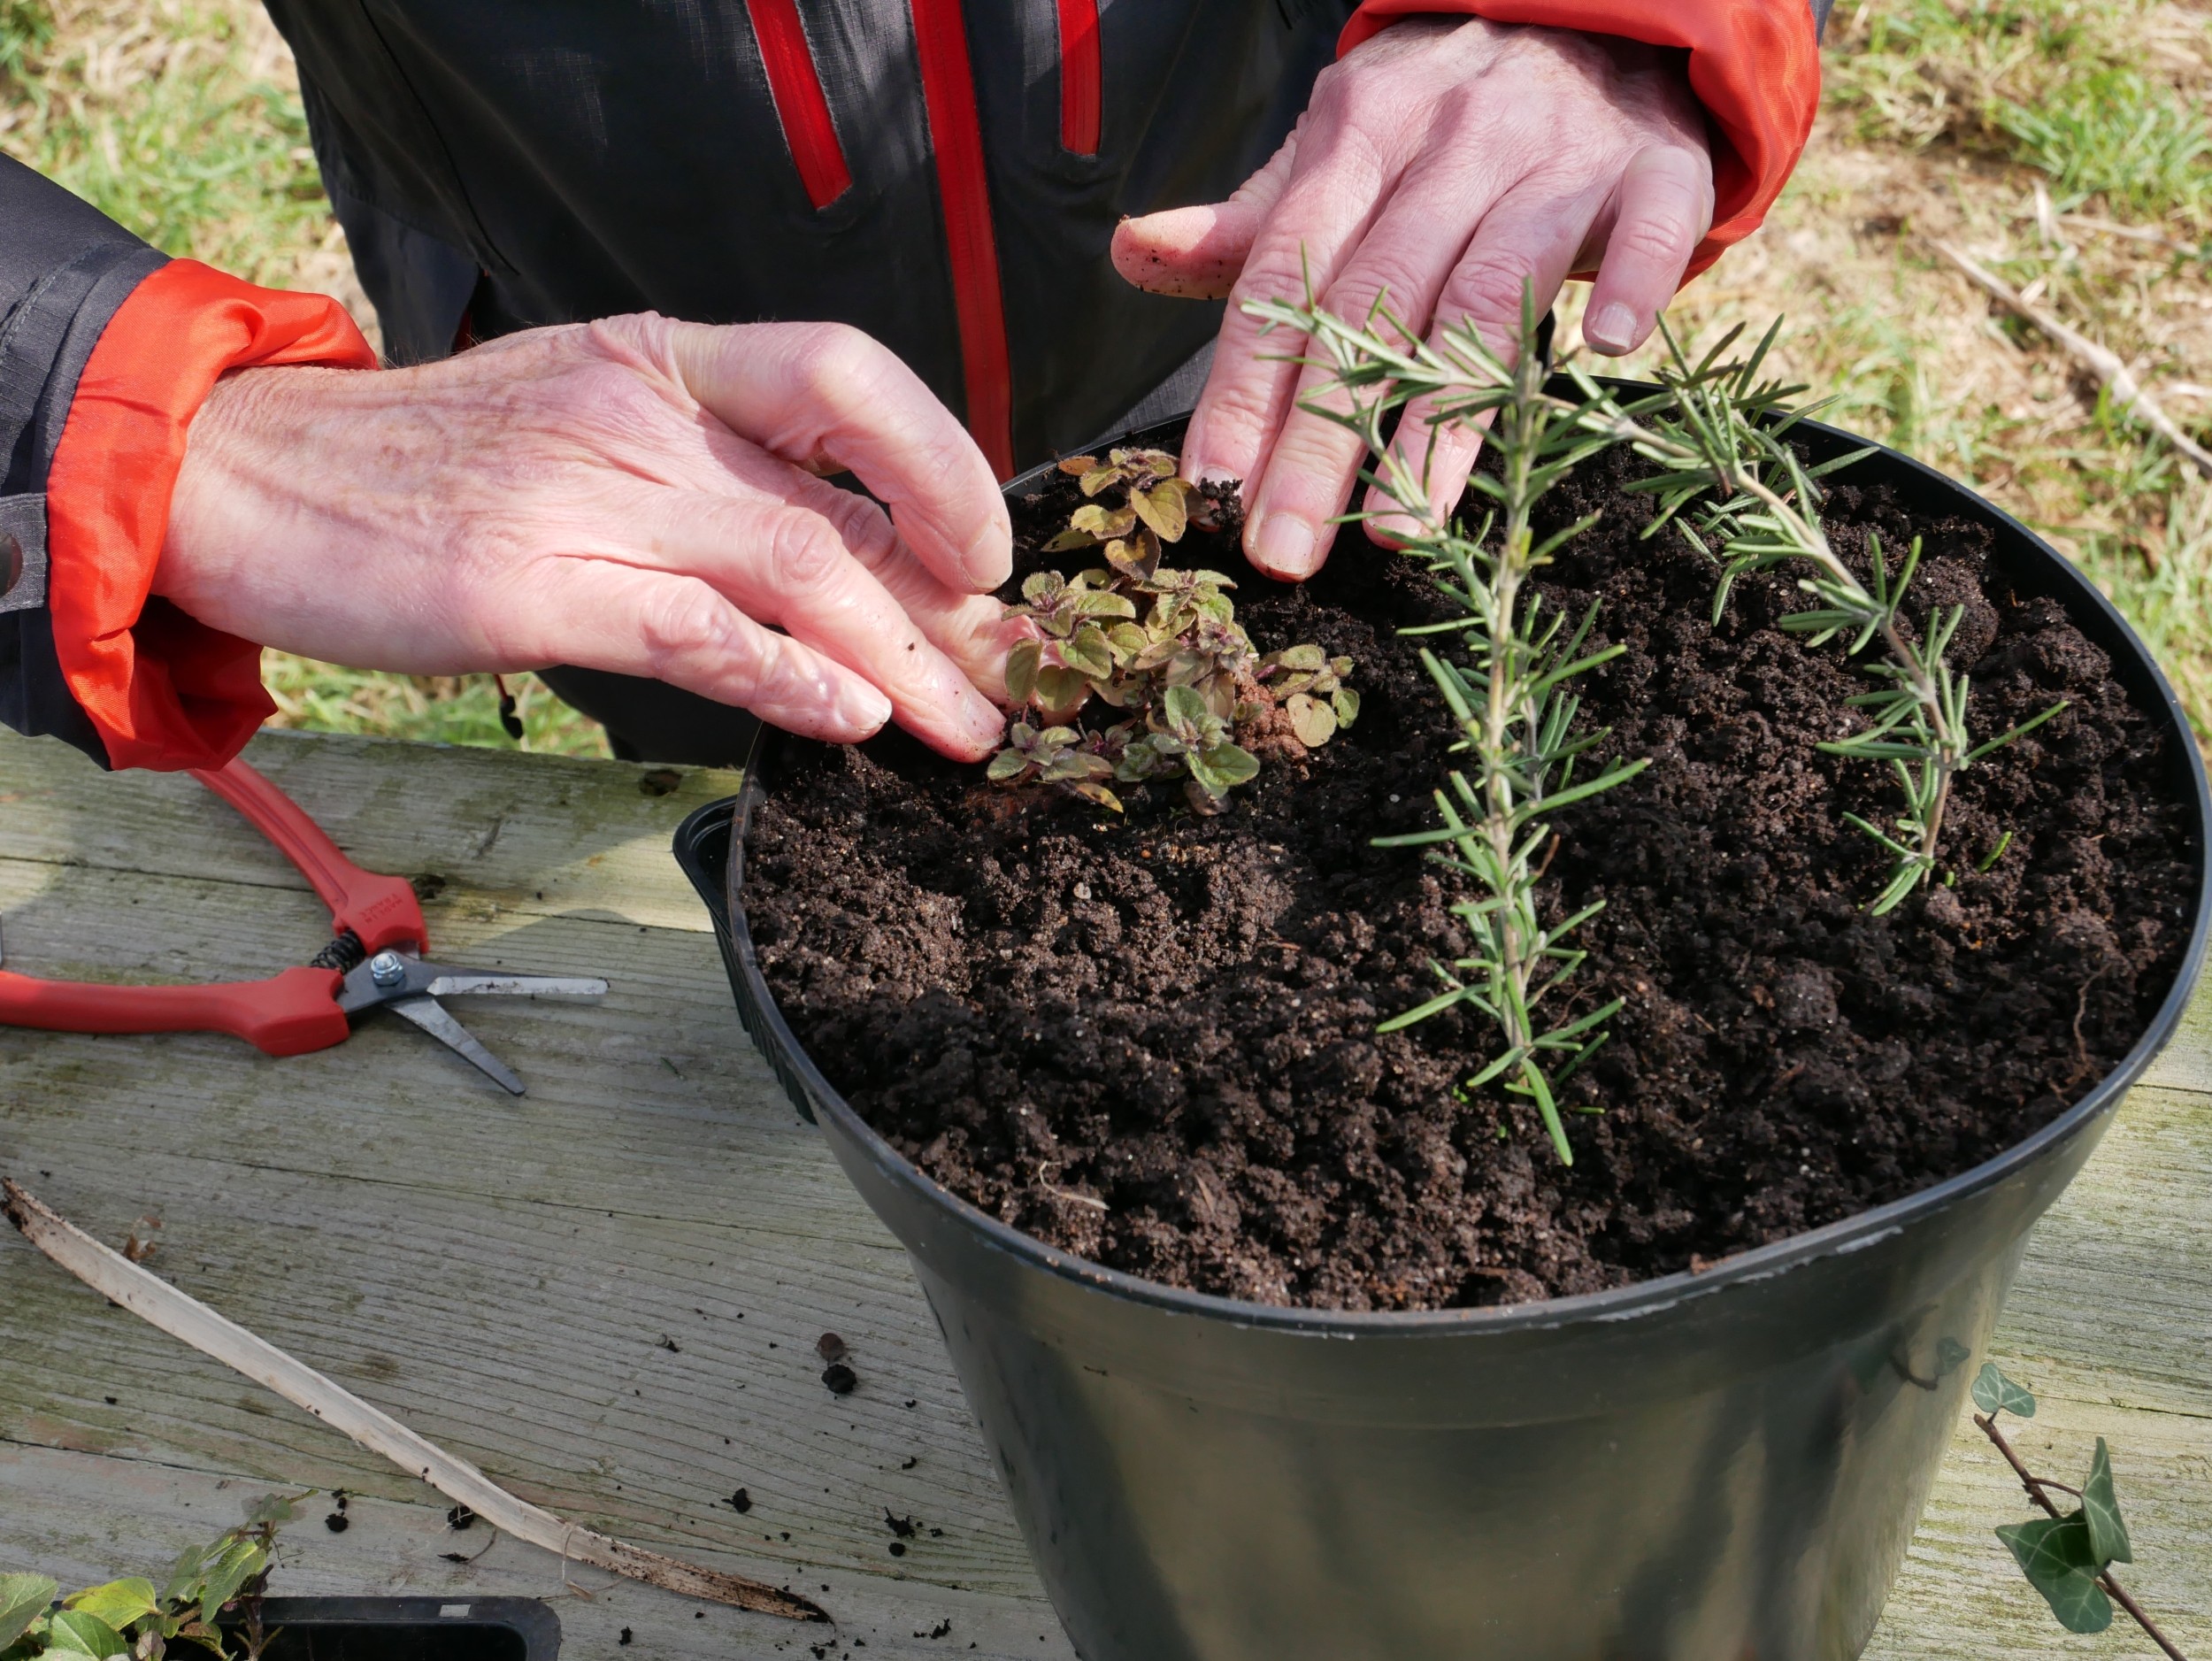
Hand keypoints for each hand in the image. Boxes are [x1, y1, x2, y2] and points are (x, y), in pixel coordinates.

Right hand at [157, 315, 1020, 758]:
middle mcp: (641, 415)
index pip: (845, 376)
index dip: (939, 460)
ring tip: (972, 732)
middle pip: (843, 500)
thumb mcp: (585, 423)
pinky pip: (691, 629)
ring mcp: (585, 496)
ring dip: (903, 658)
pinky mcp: (529, 584)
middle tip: (1024, 681)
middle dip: (952, 602)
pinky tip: (850, 718)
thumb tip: (846, 566)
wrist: (250, 476)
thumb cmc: (429, 466)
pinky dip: (783, 675)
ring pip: (794, 564)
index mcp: (662, 361)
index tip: (986, 553)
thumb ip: (709, 476)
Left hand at [1112, 18, 1713, 576]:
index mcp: (1355, 135)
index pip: (1283, 282)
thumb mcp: (1340, 152)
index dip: (1242, 391)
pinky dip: (1629, 278)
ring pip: (1487, 296)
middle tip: (1286, 548)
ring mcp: (1553, 154)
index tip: (1212, 491)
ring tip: (1404, 527)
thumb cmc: (1444, 123)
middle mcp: (1449, 143)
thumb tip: (1135, 251)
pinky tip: (1602, 348)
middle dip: (1320, 441)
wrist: (1595, 22)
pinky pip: (1647, 226)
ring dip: (1443, 419)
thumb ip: (1252, 224)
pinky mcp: (1655, 167)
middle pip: (1371, 310)